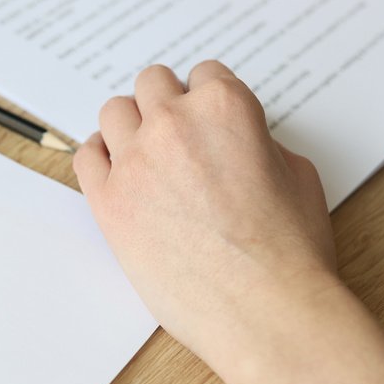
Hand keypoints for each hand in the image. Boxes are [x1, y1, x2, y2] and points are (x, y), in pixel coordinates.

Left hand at [73, 60, 345, 378]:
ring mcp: (135, 161)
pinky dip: (100, 158)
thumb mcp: (298, 175)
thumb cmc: (291, 251)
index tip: (211, 121)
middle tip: (181, 136)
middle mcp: (173, 123)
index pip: (206, 74)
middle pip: (153, 84)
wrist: (264, 310)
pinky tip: (118, 174)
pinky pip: (86, 157)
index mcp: (224, 106)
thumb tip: (238, 144)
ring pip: (114, 111)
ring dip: (131, 125)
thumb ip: (260, 143)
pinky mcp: (108, 202)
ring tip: (148, 155)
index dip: (211, 99)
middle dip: (169, 104)